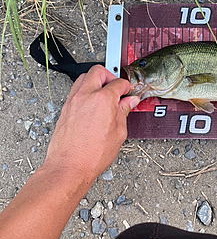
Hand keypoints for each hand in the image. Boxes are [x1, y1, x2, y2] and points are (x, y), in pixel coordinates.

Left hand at [43, 65, 138, 183]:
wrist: (69, 167)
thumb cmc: (91, 154)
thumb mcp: (119, 133)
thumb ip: (124, 112)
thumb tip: (129, 102)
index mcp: (103, 99)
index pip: (118, 83)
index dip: (126, 87)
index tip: (128, 93)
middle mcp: (86, 95)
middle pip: (98, 71)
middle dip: (109, 76)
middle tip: (116, 87)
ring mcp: (73, 100)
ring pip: (84, 77)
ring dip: (95, 81)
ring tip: (103, 93)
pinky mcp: (65, 108)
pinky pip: (76, 90)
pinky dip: (85, 90)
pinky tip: (92, 103)